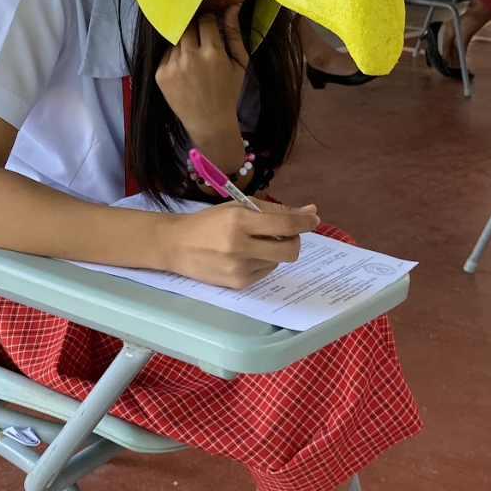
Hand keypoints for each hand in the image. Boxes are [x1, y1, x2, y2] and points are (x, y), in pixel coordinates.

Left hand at [156, 7, 248, 145]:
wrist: (208, 121)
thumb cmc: (228, 91)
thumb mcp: (239, 63)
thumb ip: (234, 34)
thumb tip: (232, 7)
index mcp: (212, 53)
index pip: (205, 20)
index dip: (209, 21)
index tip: (211, 27)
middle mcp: (190, 57)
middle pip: (188, 26)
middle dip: (195, 29)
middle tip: (201, 40)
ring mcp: (172, 66)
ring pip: (176, 39)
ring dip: (184, 43)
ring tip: (194, 60)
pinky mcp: (160, 74)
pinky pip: (167, 54)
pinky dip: (175, 56)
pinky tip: (185, 70)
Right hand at [164, 201, 320, 288]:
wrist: (176, 245)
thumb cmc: (208, 222)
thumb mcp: (237, 207)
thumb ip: (274, 210)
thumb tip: (310, 211)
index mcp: (239, 220)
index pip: (284, 225)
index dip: (305, 222)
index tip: (313, 219)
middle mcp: (240, 246)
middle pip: (289, 250)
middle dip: (294, 241)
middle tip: (286, 235)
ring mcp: (239, 268)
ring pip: (278, 261)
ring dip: (273, 251)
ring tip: (252, 244)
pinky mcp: (238, 283)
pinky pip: (265, 272)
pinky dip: (262, 262)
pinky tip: (243, 256)